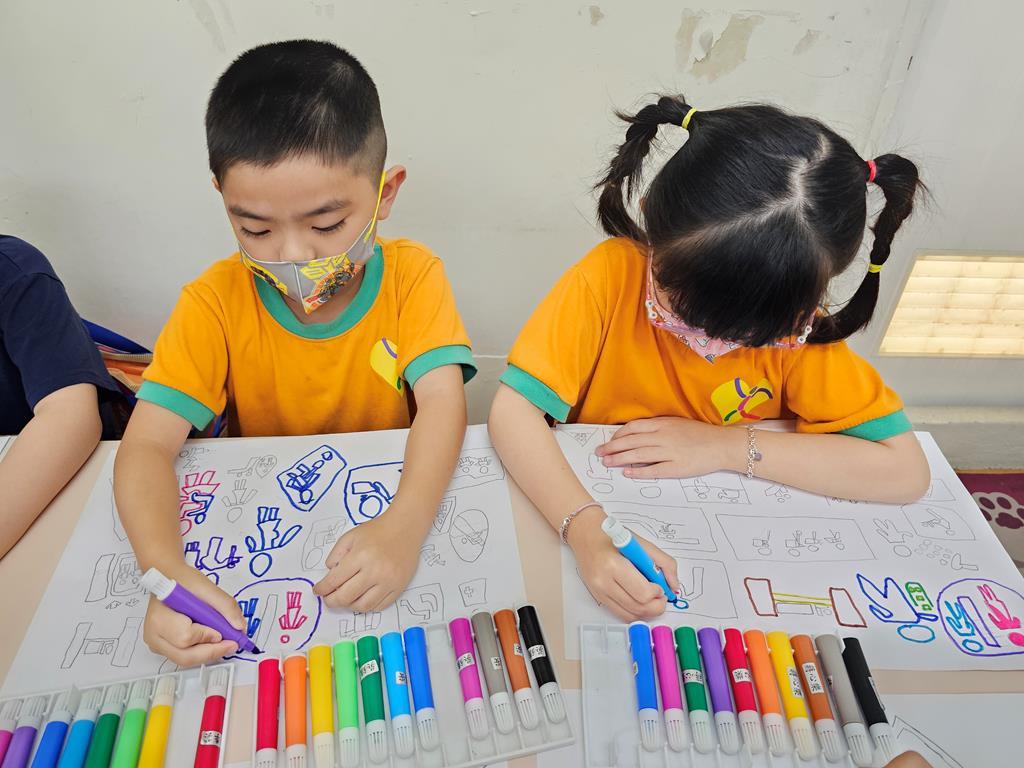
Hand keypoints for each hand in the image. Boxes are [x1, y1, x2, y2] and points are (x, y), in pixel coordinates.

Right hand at [142, 561, 243, 665]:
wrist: (169, 578)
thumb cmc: (183, 581)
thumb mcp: (207, 587)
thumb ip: (226, 606)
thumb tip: (240, 627)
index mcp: (160, 617)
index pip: (185, 636)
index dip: (207, 636)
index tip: (223, 631)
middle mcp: (154, 635)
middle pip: (185, 656)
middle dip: (212, 652)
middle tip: (232, 644)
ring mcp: (157, 644)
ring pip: (186, 659)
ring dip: (209, 653)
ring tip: (224, 641)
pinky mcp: (164, 648)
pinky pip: (185, 656)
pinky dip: (202, 652)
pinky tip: (212, 641)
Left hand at [314, 505, 422, 611]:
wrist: (405, 528)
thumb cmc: (377, 531)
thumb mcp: (350, 536)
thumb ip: (335, 555)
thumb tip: (329, 576)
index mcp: (360, 556)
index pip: (334, 580)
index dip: (322, 588)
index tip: (318, 590)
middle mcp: (375, 571)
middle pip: (346, 597)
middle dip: (332, 601)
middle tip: (328, 599)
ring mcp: (389, 581)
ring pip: (363, 606)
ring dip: (349, 605)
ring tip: (346, 598)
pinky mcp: (399, 587)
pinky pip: (380, 606)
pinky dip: (368, 606)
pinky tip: (362, 597)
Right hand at [567, 507, 680, 620]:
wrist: (586, 535)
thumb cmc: (612, 537)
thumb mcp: (642, 544)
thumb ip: (664, 563)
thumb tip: (674, 586)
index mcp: (614, 565)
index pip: (643, 593)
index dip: (657, 593)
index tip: (661, 586)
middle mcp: (604, 582)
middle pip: (638, 607)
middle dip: (656, 606)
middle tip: (661, 596)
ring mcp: (599, 592)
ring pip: (631, 615)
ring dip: (647, 611)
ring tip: (652, 599)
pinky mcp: (598, 597)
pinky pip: (621, 614)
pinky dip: (635, 612)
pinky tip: (640, 602)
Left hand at [596, 417, 742, 478]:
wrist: (723, 445)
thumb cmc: (701, 435)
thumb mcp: (677, 424)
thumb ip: (658, 428)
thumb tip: (637, 435)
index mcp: (663, 424)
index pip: (633, 428)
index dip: (618, 435)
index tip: (610, 441)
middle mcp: (663, 437)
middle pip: (631, 442)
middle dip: (612, 448)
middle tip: (600, 454)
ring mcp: (670, 452)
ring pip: (638, 456)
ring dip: (619, 459)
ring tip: (607, 463)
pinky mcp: (676, 468)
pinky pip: (653, 470)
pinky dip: (638, 472)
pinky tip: (627, 473)